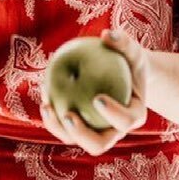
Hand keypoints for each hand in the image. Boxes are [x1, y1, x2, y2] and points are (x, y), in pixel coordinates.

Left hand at [40, 28, 148, 155]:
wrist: (123, 74)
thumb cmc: (129, 60)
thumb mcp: (132, 50)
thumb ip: (124, 42)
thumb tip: (107, 35)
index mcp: (134, 116)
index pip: (126, 121)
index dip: (113, 114)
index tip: (98, 97)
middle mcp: (115, 131)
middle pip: (99, 144)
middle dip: (82, 135)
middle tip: (69, 114)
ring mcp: (96, 133)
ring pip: (76, 141)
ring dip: (59, 129)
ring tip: (47, 106)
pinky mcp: (80, 129)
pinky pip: (64, 129)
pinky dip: (53, 118)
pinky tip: (44, 99)